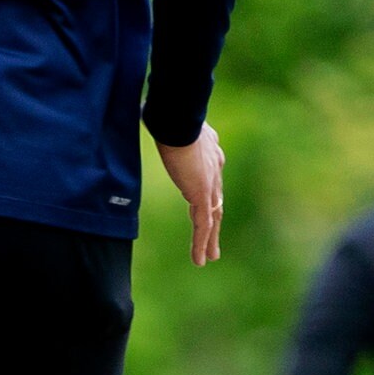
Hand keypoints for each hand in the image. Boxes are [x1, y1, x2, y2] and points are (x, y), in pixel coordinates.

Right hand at [155, 123, 225, 266]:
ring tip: (208, 259)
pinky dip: (201, 243)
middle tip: (214, 244)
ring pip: (212, 218)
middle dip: (214, 225)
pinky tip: (200, 261)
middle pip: (216, 204)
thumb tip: (158, 117)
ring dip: (209, 240)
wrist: (178, 116)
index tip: (207, 209)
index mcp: (209, 153)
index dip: (208, 198)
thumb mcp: (172, 123)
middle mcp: (214, 169)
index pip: (211, 181)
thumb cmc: (170, 114)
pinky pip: (203, 225)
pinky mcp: (202, 194)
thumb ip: (170, 128)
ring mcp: (210, 182)